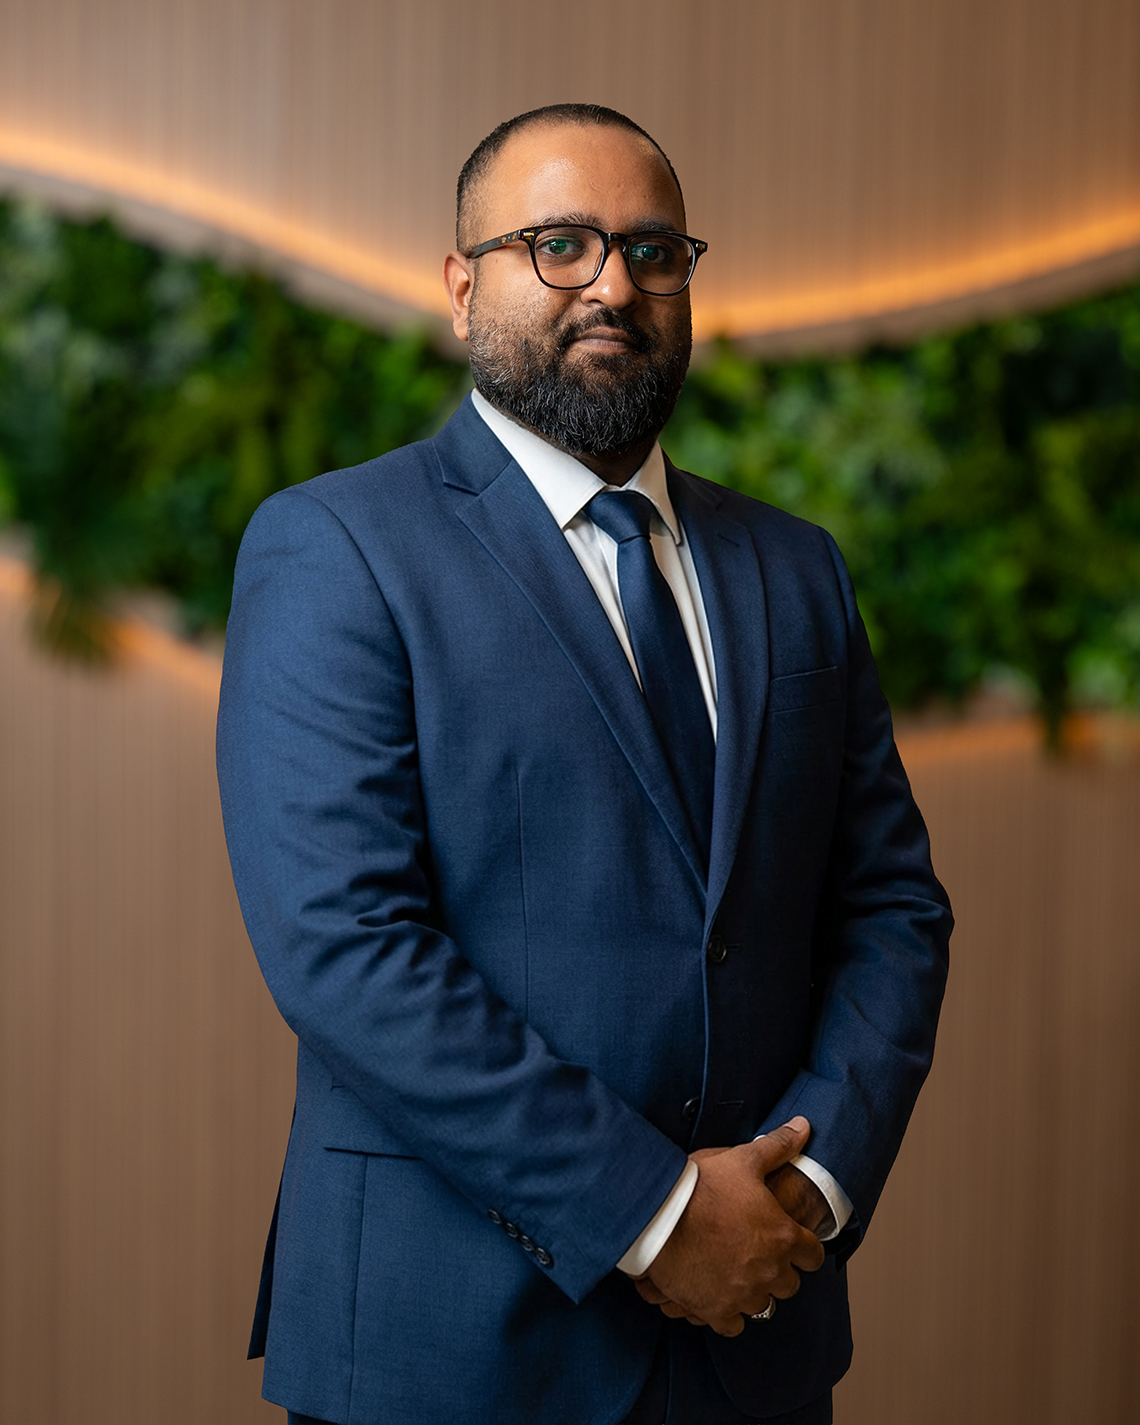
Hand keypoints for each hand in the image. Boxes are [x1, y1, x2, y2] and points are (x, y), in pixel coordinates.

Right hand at [633, 1118, 824, 1336]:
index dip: (803, 1247)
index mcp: (782, 1236)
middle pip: (789, 1284)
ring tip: (737, 1273)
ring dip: (755, 1291)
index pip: (813, 1255)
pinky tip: (719, 1294)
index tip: (792, 1241)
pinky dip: (730, 1313)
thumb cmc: (702, 1185)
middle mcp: (769, 1271)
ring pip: (764, 1305)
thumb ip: (778, 1146)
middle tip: (758, 1253)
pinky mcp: (716, 1311)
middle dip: (779, 1270)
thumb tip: (803, 1126)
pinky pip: (735, 1325)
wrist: (658, 1214)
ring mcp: (743, 1294)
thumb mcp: (743, 1159)